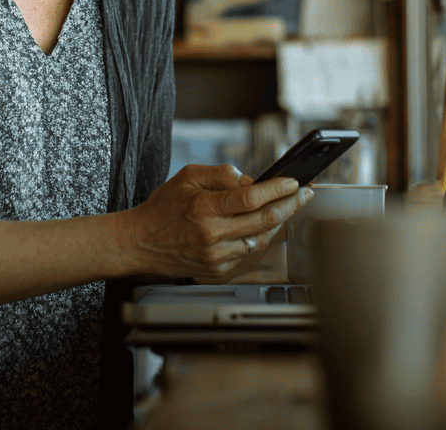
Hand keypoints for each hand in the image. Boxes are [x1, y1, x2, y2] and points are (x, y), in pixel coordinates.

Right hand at [118, 164, 312, 279]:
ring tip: (286, 208)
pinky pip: (248, 253)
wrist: (140, 242)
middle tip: (305, 194)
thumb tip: (251, 181)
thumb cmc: (163, 207)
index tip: (294, 182)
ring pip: (261, 239)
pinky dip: (258, 238)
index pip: (251, 198)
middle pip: (264, 220)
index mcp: (204, 207)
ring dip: (278, 223)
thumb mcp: (188, 176)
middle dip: (291, 205)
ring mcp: (216, 257)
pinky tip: (259, 226)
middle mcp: (212, 235)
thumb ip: (222, 174)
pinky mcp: (218, 271)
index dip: (277, 190)